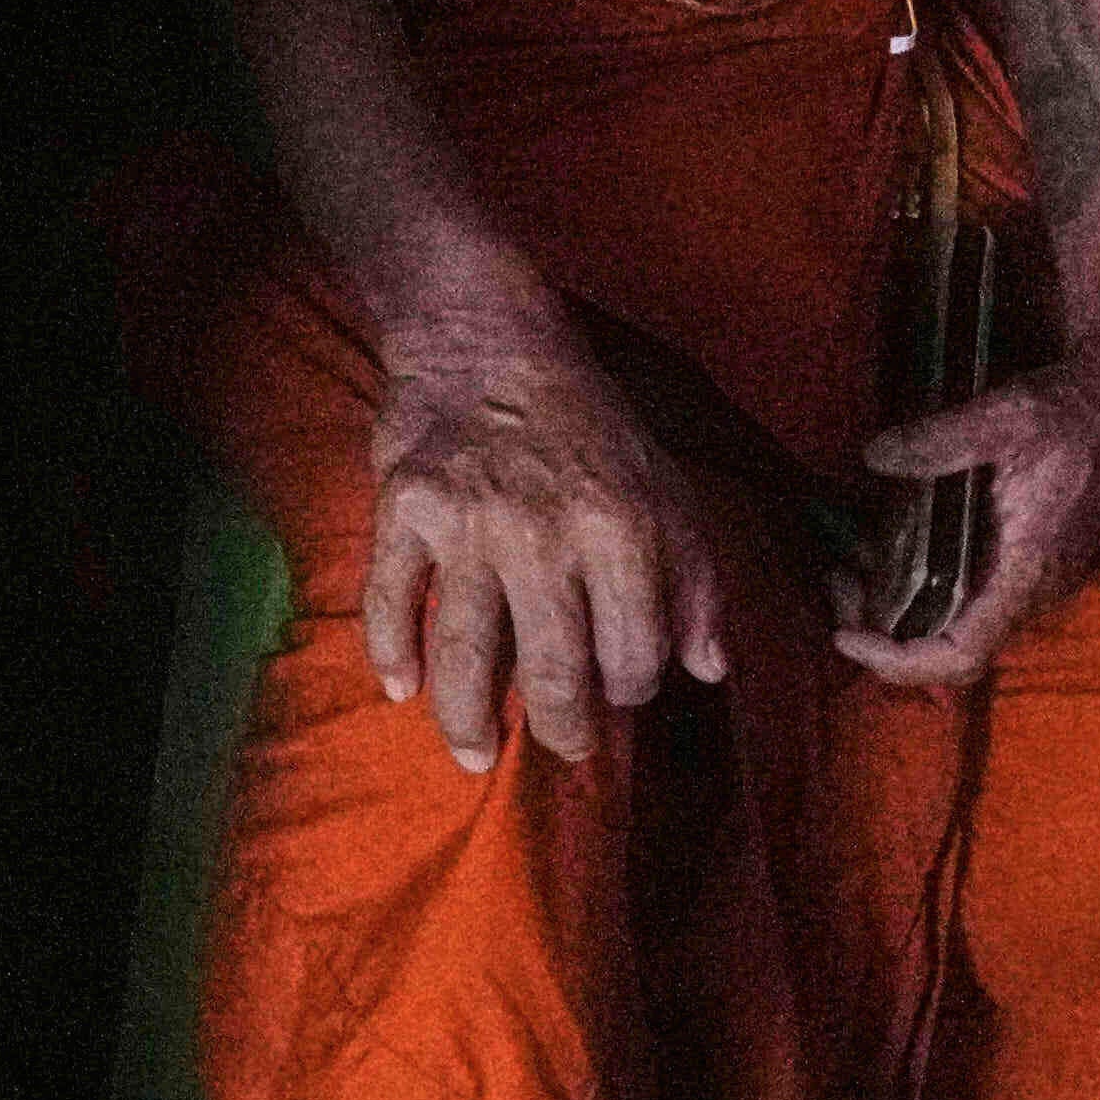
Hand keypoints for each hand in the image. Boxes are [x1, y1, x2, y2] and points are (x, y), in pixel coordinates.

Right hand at [357, 310, 726, 773]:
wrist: (489, 342)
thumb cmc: (590, 425)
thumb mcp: (668, 491)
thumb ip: (695, 582)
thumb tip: (709, 669)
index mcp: (621, 529)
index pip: (634, 655)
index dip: (634, 689)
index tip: (621, 690)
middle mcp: (543, 533)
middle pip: (553, 671)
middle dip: (563, 730)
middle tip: (563, 749)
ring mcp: (465, 525)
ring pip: (463, 652)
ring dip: (469, 720)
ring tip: (475, 756)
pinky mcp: (403, 510)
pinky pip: (390, 600)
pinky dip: (391, 653)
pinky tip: (401, 690)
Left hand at [839, 294, 1099, 685]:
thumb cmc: (1080, 414)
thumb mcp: (1008, 416)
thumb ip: (940, 438)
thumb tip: (875, 456)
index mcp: (1028, 571)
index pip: (961, 654)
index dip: (899, 661)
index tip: (844, 636)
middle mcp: (1029, 589)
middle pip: (944, 648)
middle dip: (879, 628)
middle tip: (833, 581)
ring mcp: (1025, 577)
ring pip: (951, 622)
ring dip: (893, 606)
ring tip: (845, 565)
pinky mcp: (1019, 558)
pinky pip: (962, 593)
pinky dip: (915, 583)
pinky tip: (881, 545)